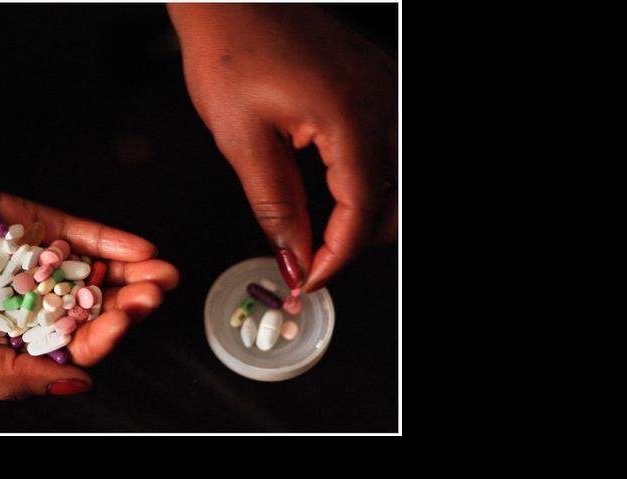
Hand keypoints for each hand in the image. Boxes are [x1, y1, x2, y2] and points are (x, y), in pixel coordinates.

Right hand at [0, 178, 177, 398]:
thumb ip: (10, 379)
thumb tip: (77, 383)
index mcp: (12, 343)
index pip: (73, 344)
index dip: (104, 335)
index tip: (124, 324)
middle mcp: (27, 303)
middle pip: (92, 306)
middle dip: (129, 301)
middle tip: (156, 293)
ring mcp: (27, 261)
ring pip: (91, 268)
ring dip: (130, 272)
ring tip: (163, 273)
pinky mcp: (19, 221)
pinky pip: (72, 231)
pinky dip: (106, 238)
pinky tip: (139, 246)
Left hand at [170, 3, 396, 291]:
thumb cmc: (229, 51)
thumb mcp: (242, 139)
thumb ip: (276, 206)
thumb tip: (295, 258)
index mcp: (351, 116)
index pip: (363, 211)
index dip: (336, 256)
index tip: (307, 279)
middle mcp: (384, 102)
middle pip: (393, 203)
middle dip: (354, 241)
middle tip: (309, 259)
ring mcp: (388, 91)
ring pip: (397, 181)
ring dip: (364, 214)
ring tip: (317, 230)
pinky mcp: (382, 87)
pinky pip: (389, 150)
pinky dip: (367, 182)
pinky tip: (330, 191)